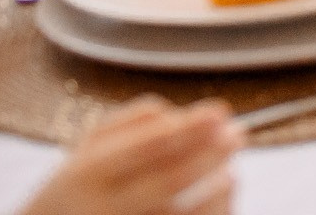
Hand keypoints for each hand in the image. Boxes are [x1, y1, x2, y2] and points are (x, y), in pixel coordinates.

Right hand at [18, 96, 240, 214]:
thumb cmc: (77, 191)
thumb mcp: (87, 149)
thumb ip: (132, 123)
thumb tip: (180, 115)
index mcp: (86, 173)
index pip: (146, 146)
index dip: (189, 128)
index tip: (221, 111)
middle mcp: (101, 208)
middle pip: (170, 180)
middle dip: (210, 154)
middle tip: (238, 133)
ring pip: (181, 211)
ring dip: (214, 186)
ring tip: (229, 168)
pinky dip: (210, 210)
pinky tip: (218, 192)